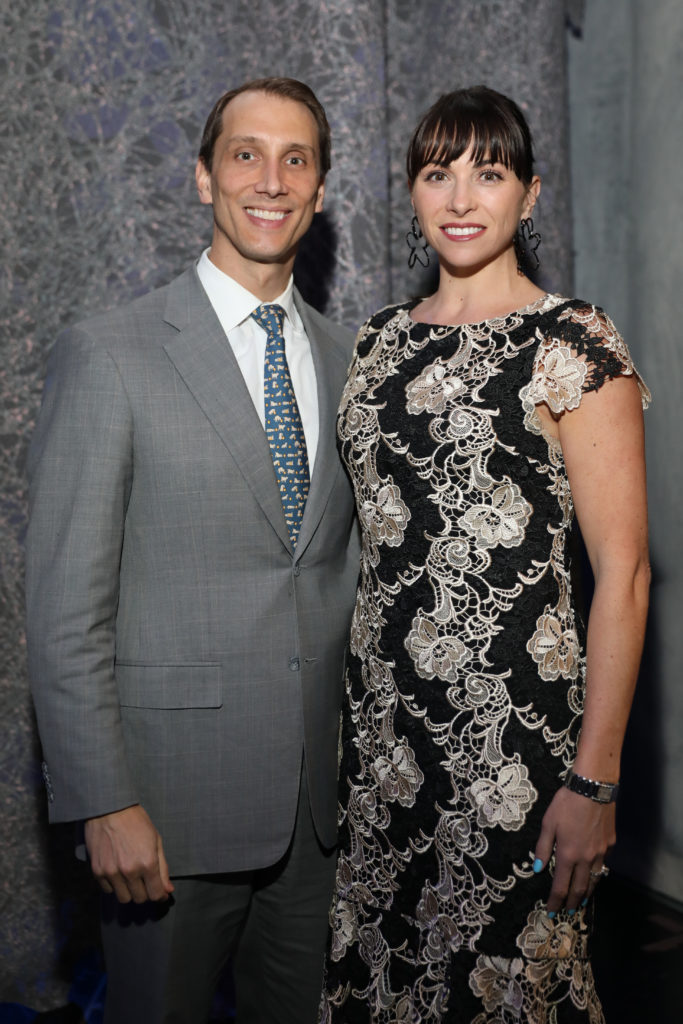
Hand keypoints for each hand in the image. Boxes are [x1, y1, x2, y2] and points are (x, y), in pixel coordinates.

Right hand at [84, 804, 173, 903]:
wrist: (109, 809)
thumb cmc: (136, 822)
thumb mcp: (156, 840)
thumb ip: (163, 868)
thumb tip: (168, 890)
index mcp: (147, 863)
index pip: (155, 895)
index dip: (160, 896)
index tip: (160, 892)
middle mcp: (129, 871)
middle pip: (140, 899)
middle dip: (145, 892)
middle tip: (145, 880)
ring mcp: (112, 873)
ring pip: (124, 898)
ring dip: (129, 891)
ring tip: (130, 876)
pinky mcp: (97, 871)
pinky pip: (108, 890)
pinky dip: (114, 885)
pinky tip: (117, 871)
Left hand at [533, 786, 615, 912]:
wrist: (593, 788)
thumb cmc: (567, 803)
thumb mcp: (548, 823)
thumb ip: (544, 848)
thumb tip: (539, 869)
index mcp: (568, 854)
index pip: (561, 886)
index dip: (555, 901)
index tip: (551, 912)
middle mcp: (586, 858)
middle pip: (580, 888)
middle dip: (573, 903)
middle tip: (568, 911)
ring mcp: (601, 852)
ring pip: (594, 879)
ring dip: (588, 892)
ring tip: (583, 901)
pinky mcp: (610, 843)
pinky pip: (603, 863)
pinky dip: (597, 873)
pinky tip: (594, 873)